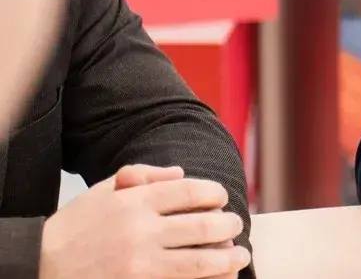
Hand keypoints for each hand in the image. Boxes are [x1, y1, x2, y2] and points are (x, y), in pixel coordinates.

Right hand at [39, 169, 249, 278]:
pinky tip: (220, 277)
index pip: (192, 192)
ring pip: (202, 262)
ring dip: (228, 259)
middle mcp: (142, 233)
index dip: (216, 194)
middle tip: (236, 225)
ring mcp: (141, 266)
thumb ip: (144, 177)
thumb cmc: (75, 228)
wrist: (38, 268)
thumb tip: (182, 173)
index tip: (222, 198)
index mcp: (135, 203)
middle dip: (229, 225)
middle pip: (205, 226)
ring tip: (239, 256)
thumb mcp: (103, 192)